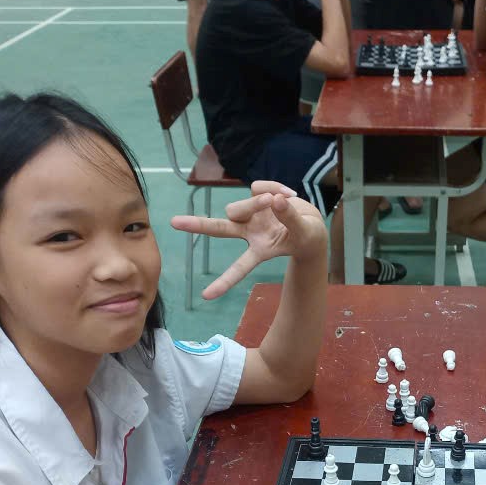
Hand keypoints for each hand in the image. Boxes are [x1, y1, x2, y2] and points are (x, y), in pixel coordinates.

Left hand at [171, 181, 328, 299]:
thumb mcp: (304, 232)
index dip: (224, 282)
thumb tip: (276, 200)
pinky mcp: (256, 196)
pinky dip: (275, 188)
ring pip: (242, 205)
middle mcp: (248, 232)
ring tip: (281, 201)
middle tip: (173, 223)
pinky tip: (288, 194)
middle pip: (219, 229)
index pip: (239, 269)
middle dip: (197, 225)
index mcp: (259, 250)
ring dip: (258, 202)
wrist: (312, 225)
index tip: (205, 297)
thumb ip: (290, 217)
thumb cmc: (307, 236)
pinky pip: (259, 187)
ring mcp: (251, 214)